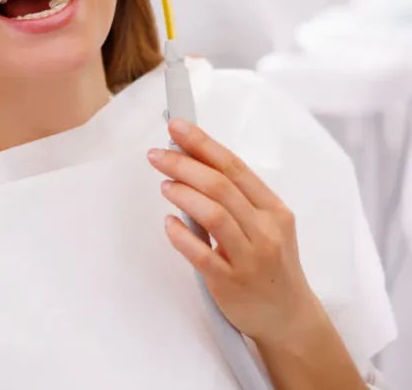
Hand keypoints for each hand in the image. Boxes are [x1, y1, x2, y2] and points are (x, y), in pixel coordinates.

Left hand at [147, 119, 320, 344]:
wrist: (288, 317)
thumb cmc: (270, 264)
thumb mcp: (266, 225)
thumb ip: (236, 198)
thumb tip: (192, 162)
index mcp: (274, 210)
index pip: (235, 167)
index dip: (203, 144)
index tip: (176, 127)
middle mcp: (266, 231)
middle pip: (220, 186)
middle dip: (184, 164)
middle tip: (157, 154)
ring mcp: (250, 258)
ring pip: (214, 215)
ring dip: (183, 195)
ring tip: (164, 185)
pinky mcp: (231, 283)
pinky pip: (201, 254)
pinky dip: (181, 235)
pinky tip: (169, 224)